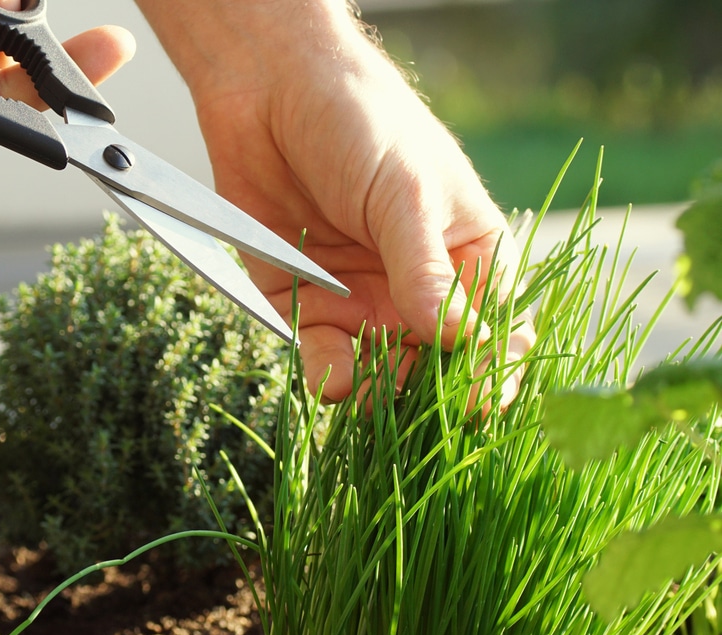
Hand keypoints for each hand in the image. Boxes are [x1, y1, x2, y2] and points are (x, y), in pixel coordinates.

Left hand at [135, 0, 533, 403]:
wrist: (269, 93)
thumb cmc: (360, 123)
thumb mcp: (404, 194)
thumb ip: (425, 271)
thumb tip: (458, 339)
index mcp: (465, 258)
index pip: (495, 329)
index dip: (493, 367)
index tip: (485, 396)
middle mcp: (417, 291)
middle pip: (437, 366)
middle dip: (432, 392)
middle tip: (423, 410)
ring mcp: (363, 304)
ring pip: (382, 375)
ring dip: (380, 392)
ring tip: (373, 392)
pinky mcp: (307, 308)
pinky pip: (323, 358)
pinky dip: (329, 376)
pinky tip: (334, 381)